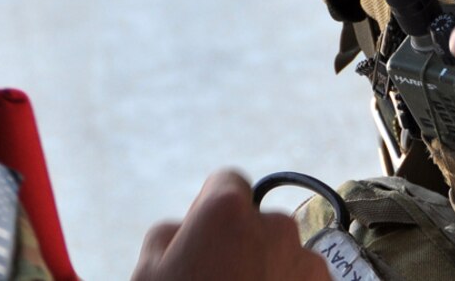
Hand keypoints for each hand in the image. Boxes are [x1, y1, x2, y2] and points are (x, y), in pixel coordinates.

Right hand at [132, 171, 328, 280]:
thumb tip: (186, 231)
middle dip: (242, 246)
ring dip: (269, 275)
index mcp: (228, 211)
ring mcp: (309, 267)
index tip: (199, 242)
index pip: (225, 182)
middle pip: (259, 223)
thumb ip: (169, 235)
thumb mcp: (145, 273)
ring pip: (285, 257)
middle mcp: (277, 228)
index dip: (208, 210)